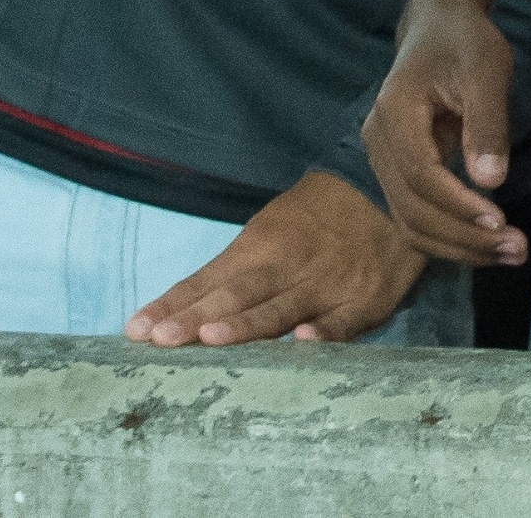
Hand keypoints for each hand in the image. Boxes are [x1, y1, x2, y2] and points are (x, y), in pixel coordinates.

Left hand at [121, 173, 422, 345]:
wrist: (395, 189)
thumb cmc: (321, 215)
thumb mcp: (273, 227)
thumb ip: (237, 270)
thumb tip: (185, 309)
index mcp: (263, 244)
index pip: (209, 279)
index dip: (174, 304)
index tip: (136, 330)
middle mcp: (291, 265)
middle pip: (239, 295)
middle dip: (198, 317)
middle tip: (161, 338)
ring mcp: (330, 283)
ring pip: (283, 308)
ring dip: (247, 325)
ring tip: (212, 338)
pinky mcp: (366, 300)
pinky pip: (344, 320)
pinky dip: (326, 330)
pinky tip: (304, 341)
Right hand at [363, 0, 528, 267]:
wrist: (438, 29)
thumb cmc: (464, 43)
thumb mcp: (486, 70)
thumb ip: (486, 123)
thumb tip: (491, 181)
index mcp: (394, 115)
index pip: (420, 175)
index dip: (457, 204)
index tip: (499, 220)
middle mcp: (378, 145)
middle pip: (412, 210)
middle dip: (463, 236)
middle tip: (517, 250)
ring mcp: (383, 163)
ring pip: (410, 222)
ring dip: (458, 246)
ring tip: (510, 254)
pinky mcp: (398, 174)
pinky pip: (416, 216)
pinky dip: (450, 236)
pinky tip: (486, 243)